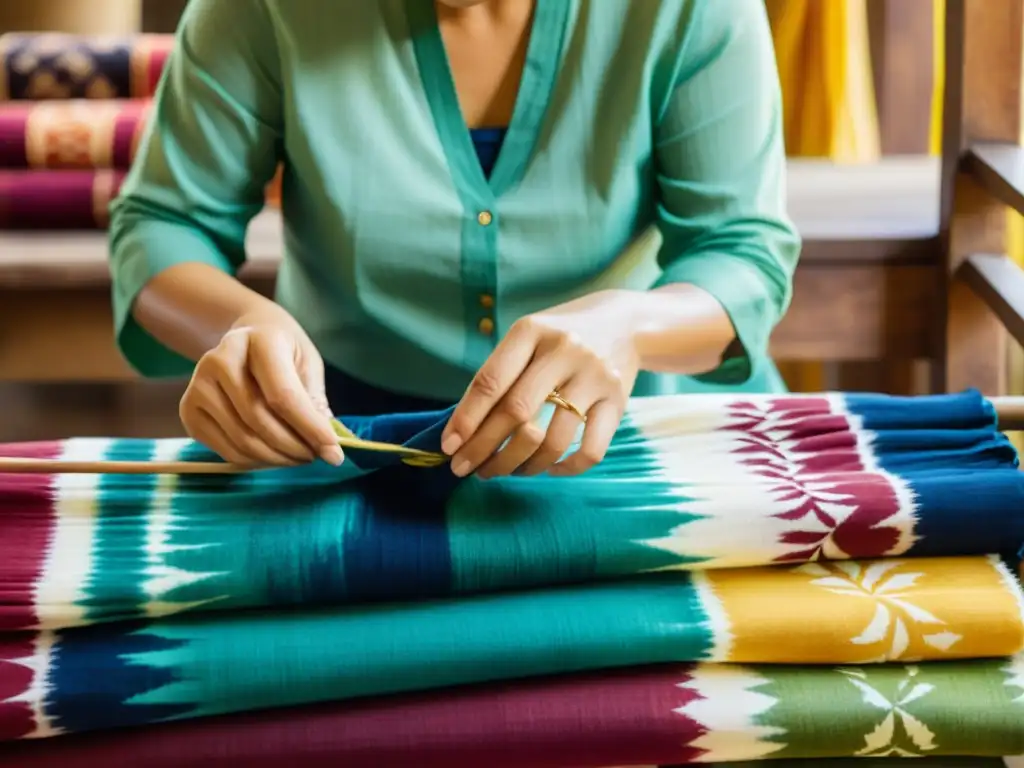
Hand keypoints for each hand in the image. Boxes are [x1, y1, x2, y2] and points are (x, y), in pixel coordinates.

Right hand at [179, 306, 343, 467]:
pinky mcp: (189, 410)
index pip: (283, 395)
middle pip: (259, 420)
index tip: (334, 454)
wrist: (246, 336)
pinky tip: (274, 455)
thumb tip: (328, 444)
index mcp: (258, 341)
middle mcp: (220, 359)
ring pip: (243, 440)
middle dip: (295, 447)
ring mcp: (198, 386)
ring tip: (299, 456)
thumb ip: (314, 400)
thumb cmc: (283, 351)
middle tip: (316, 457)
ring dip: (277, 458)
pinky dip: (255, 461)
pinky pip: (227, 450)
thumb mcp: (307, 363)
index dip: (310, 429)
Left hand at [441, 291, 639, 478]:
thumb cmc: (559, 338)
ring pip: (551, 440)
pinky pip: (590, 451)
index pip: (490, 382)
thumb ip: (500, 374)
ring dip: (521, 465)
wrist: (624, 324)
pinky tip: (549, 468)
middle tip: (466, 469)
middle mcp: (564, 350)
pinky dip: (564, 468)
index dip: (466, 419)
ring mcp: (594, 375)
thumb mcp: (528, 338)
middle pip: (516, 412)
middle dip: (484, 449)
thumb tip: (462, 431)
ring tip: (505, 471)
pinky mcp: (618, 400)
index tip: (449, 447)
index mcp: (531, 331)